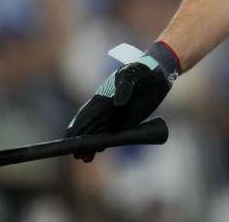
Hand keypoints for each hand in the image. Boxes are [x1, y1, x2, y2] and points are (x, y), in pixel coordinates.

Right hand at [67, 42, 179, 160]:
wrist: (158, 73)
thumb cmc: (142, 70)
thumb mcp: (134, 74)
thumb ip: (125, 87)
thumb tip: (118, 104)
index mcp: (103, 96)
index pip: (87, 114)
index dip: (78, 126)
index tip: (69, 137)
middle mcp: (106, 108)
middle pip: (89, 127)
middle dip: (81, 140)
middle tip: (75, 154)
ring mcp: (115, 116)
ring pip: (98, 133)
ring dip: (91, 145)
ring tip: (84, 159)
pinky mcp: (127, 122)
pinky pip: (112, 134)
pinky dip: (104, 143)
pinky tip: (97, 151)